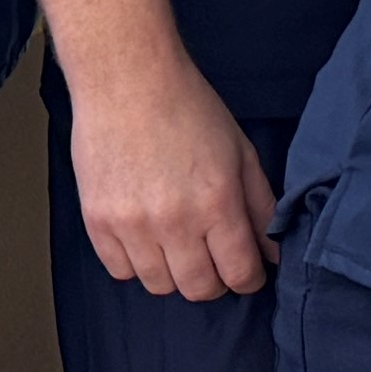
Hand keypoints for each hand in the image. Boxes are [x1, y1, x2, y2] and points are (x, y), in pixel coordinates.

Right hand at [67, 60, 275, 305]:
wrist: (127, 82)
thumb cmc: (188, 110)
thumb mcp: (241, 152)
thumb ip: (261, 207)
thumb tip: (274, 252)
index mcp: (217, 203)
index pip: (240, 274)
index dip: (250, 280)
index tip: (247, 272)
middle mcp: (174, 222)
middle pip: (199, 289)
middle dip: (214, 282)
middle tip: (214, 261)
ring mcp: (131, 225)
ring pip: (159, 285)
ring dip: (174, 274)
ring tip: (178, 246)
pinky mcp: (97, 221)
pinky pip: (120, 270)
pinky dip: (136, 263)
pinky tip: (146, 238)